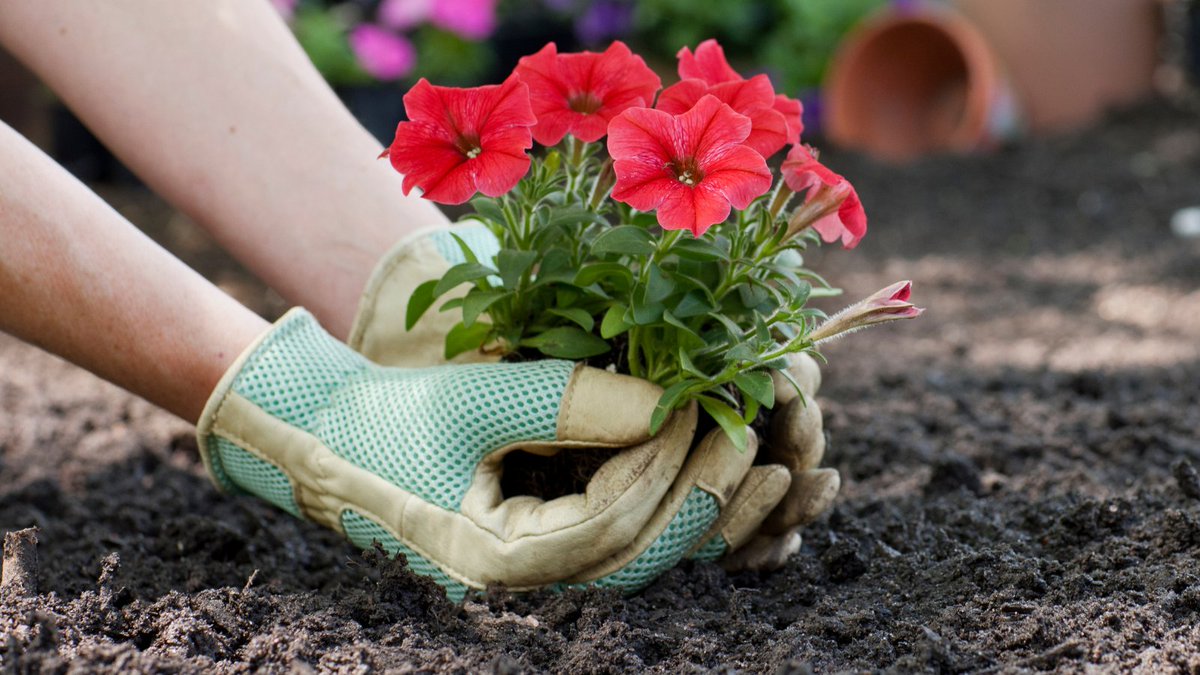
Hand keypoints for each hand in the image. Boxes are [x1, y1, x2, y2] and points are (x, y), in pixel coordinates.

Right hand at [346, 228, 835, 571]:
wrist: (329, 443)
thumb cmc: (386, 420)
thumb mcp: (472, 400)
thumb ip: (569, 399)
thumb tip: (670, 403)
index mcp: (501, 562)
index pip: (614, 521)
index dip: (670, 464)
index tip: (710, 407)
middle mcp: (529, 586)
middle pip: (644, 553)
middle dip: (704, 492)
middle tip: (753, 430)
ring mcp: (539, 573)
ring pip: (644, 553)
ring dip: (702, 508)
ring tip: (758, 458)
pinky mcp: (547, 547)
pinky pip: (626, 537)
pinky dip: (669, 506)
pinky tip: (710, 470)